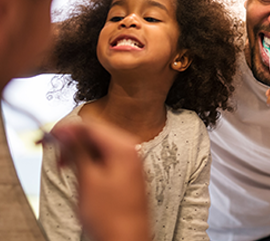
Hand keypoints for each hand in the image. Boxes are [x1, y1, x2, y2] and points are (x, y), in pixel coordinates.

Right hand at [51, 122, 149, 240]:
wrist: (127, 239)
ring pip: (100, 145)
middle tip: (56, 152)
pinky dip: (91, 160)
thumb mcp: (88, 180)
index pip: (92, 127)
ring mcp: (131, 161)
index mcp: (124, 147)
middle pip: (97, 134)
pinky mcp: (128, 172)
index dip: (68, 130)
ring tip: (65, 165)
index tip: (52, 136)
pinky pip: (107, 157)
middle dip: (74, 141)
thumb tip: (66, 133)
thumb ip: (77, 151)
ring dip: (81, 151)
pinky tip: (81, 171)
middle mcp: (132, 150)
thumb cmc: (112, 217)